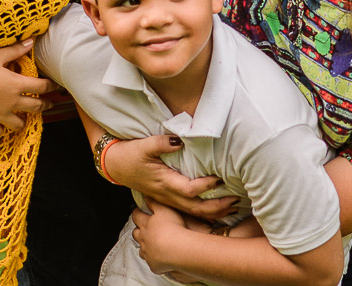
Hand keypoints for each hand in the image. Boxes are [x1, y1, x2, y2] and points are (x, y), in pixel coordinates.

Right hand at [0, 40, 56, 134]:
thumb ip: (16, 50)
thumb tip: (32, 41)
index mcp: (17, 85)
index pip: (41, 86)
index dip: (51, 86)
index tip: (56, 86)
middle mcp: (12, 102)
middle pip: (36, 107)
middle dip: (45, 105)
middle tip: (49, 104)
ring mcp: (1, 114)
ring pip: (19, 123)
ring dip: (24, 120)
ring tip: (25, 116)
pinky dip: (2, 129)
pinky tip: (2, 125)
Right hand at [103, 135, 237, 219]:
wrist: (115, 165)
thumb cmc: (130, 155)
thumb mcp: (144, 145)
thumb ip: (162, 142)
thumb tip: (180, 140)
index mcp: (164, 182)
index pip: (189, 189)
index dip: (206, 186)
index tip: (220, 178)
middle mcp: (167, 195)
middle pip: (196, 208)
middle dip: (217, 207)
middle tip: (235, 200)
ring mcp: (168, 200)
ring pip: (194, 212)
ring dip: (214, 212)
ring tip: (233, 208)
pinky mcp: (168, 200)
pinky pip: (189, 210)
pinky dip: (205, 212)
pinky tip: (217, 210)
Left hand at [131, 201, 189, 276]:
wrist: (178, 249)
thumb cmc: (172, 227)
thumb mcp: (164, 209)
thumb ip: (154, 202)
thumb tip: (145, 195)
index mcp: (145, 225)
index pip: (136, 216)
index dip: (136, 212)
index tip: (137, 210)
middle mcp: (143, 239)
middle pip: (136, 234)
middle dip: (138, 230)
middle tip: (142, 228)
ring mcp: (147, 253)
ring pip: (142, 249)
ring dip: (145, 245)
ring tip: (150, 244)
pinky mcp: (153, 265)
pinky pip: (151, 261)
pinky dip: (153, 258)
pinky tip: (158, 257)